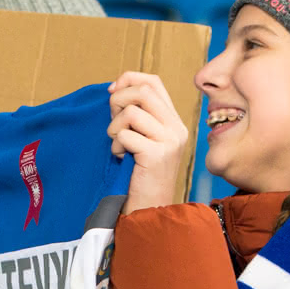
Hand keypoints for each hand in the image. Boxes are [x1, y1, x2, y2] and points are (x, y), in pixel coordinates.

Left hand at [108, 72, 188, 213]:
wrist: (150, 209)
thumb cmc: (140, 175)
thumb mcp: (143, 139)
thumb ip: (136, 115)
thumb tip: (114, 89)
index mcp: (174, 122)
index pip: (154, 82)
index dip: (130, 79)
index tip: (113, 91)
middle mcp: (176, 129)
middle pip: (143, 92)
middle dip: (118, 101)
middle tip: (113, 123)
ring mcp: (169, 141)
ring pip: (132, 113)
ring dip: (115, 128)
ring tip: (118, 146)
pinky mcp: (157, 155)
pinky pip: (126, 135)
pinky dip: (116, 146)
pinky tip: (121, 158)